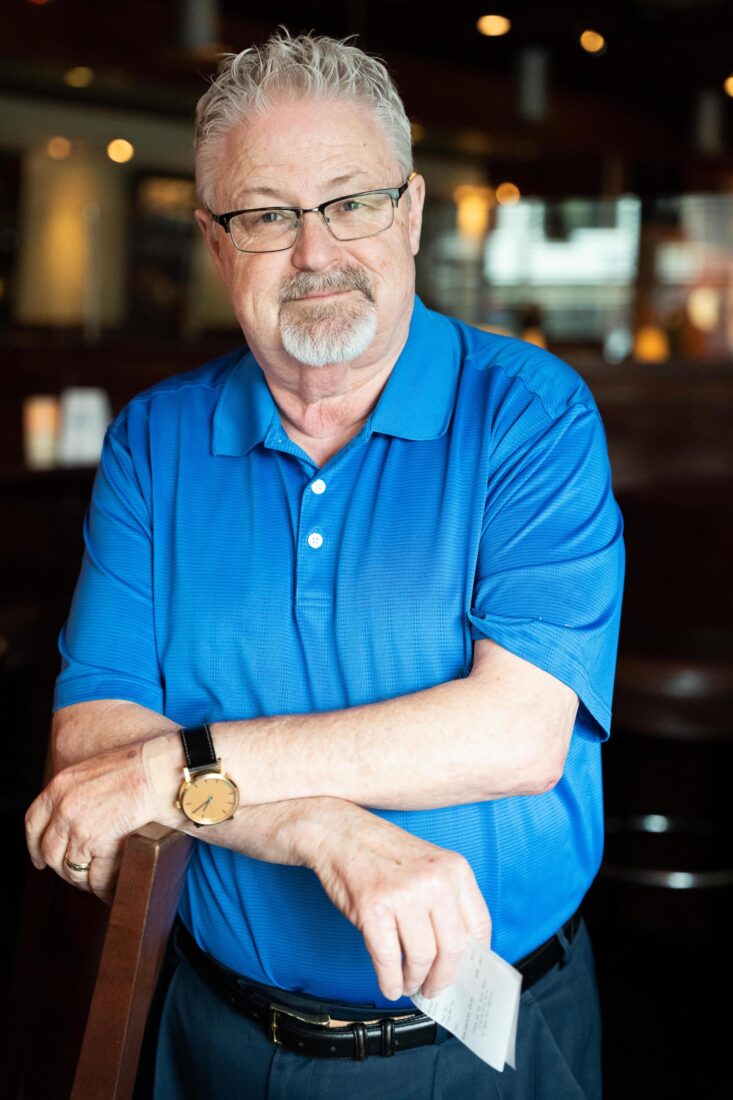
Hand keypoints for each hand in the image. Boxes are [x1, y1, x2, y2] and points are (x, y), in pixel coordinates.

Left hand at [25, 737, 178, 902]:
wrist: (161, 770)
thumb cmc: (142, 767)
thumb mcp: (97, 771)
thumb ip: (80, 792)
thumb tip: (80, 818)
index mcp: (60, 785)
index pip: (34, 822)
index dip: (35, 846)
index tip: (40, 859)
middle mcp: (62, 806)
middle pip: (50, 850)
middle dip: (62, 867)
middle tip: (78, 874)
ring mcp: (76, 826)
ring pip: (70, 869)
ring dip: (84, 881)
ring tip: (99, 884)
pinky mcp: (94, 842)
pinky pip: (95, 877)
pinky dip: (104, 888)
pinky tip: (112, 890)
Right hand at [307, 802, 491, 1000]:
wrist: (341, 834)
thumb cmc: (383, 852)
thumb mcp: (428, 865)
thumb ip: (446, 901)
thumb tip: (456, 955)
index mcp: (454, 869)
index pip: (479, 925)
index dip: (473, 959)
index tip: (465, 974)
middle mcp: (434, 880)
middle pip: (453, 948)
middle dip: (444, 978)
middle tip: (435, 989)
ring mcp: (404, 894)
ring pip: (422, 957)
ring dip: (415, 981)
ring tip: (409, 984)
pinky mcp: (374, 908)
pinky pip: (388, 959)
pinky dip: (390, 981)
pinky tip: (390, 985)